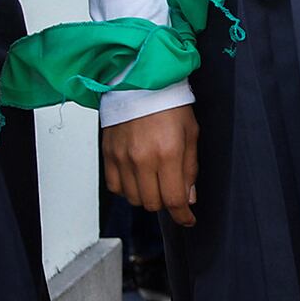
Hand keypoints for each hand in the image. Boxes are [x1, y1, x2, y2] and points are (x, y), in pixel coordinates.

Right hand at [103, 105, 198, 227]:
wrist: (140, 82)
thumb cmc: (169, 103)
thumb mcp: (191, 133)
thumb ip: (190, 168)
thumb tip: (189, 197)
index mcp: (167, 152)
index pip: (173, 200)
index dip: (182, 215)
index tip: (187, 218)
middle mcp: (142, 158)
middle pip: (152, 204)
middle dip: (166, 202)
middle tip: (171, 188)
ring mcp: (122, 158)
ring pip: (133, 199)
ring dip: (146, 196)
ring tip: (153, 179)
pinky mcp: (108, 154)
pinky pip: (115, 187)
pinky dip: (127, 188)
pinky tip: (136, 175)